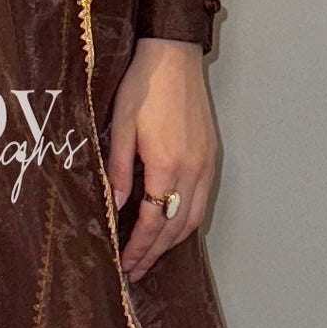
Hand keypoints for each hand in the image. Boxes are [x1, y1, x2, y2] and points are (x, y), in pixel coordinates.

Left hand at [107, 38, 216, 279]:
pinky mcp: (211, 156)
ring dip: (172, 242)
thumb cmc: (142, 87)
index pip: (153, 222)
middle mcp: (193, 170)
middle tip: (134, 271)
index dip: (138, 248)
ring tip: (151, 256)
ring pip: (193, 218)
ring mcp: (206, 164)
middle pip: (175, 228)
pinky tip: (171, 227)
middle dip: (154, 253)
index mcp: (167, 165)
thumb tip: (115, 206)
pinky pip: (202, 201)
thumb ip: (119, 170)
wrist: (173, 56)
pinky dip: (186, 222)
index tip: (123, 264)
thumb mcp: (120, 127)